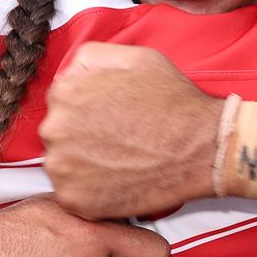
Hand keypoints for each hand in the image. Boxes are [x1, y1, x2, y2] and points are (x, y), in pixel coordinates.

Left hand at [41, 42, 219, 218]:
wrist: (202, 147)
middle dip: (83, 135)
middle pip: (58, 132)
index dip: (89, 108)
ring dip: (84, 163)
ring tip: (120, 159)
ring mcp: (63, 168)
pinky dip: (92, 190)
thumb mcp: (137, 57)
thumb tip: (71, 71)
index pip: (62, 100)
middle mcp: (55, 129)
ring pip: (63, 163)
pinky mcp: (75, 200)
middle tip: (118, 139)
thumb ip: (93, 56)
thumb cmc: (174, 102)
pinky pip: (73, 194)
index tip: (111, 116)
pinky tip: (118, 178)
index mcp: (65, 92)